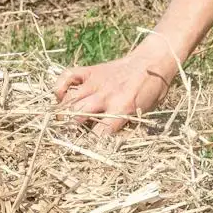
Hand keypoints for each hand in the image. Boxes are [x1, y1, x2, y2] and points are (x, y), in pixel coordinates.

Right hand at [54, 51, 176, 135]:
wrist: (153, 61)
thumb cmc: (152, 90)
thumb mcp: (145, 113)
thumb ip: (127, 127)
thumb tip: (109, 145)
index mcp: (122, 108)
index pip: (99, 134)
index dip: (90, 145)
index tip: (85, 151)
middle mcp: (106, 96)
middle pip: (77, 116)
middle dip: (69, 130)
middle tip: (67, 138)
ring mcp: (95, 82)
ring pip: (69, 99)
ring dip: (62, 113)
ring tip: (61, 123)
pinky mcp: (90, 71)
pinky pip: (68, 76)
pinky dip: (59, 86)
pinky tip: (60, 97)